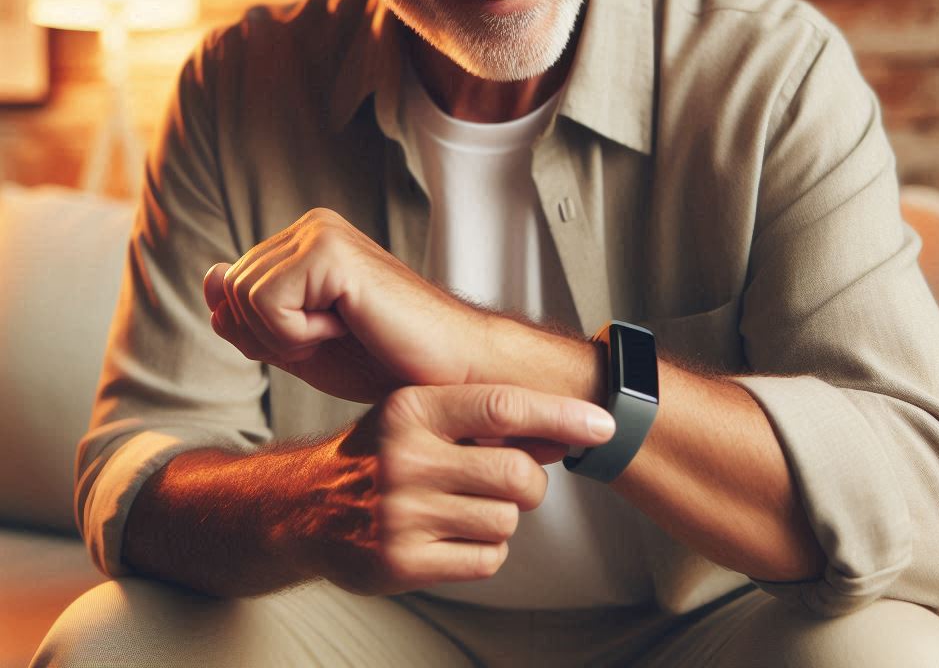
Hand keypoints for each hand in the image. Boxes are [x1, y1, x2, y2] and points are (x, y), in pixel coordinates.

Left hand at [204, 208, 487, 402]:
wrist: (447, 369)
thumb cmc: (383, 359)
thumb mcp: (298, 344)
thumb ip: (250, 315)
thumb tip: (209, 275)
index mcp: (304, 240)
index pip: (230, 291)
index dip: (263, 333)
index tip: (325, 335)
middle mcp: (311, 225)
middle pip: (230, 292)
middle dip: (270, 335)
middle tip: (335, 336)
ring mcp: (321, 232)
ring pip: (242, 298)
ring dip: (287, 337)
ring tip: (345, 328)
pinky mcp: (330, 251)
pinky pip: (267, 304)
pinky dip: (298, 335)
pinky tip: (348, 324)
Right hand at [285, 383, 614, 595]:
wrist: (304, 507)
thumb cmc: (380, 452)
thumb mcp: (420, 415)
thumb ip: (486, 418)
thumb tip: (567, 425)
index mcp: (412, 409)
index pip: (503, 406)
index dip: (562, 415)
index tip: (605, 424)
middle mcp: (404, 457)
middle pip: (518, 475)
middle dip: (529, 484)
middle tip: (510, 482)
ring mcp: (400, 513)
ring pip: (506, 521)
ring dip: (500, 518)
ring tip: (464, 507)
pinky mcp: (399, 562)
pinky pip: (486, 561)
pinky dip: (484, 552)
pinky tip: (452, 535)